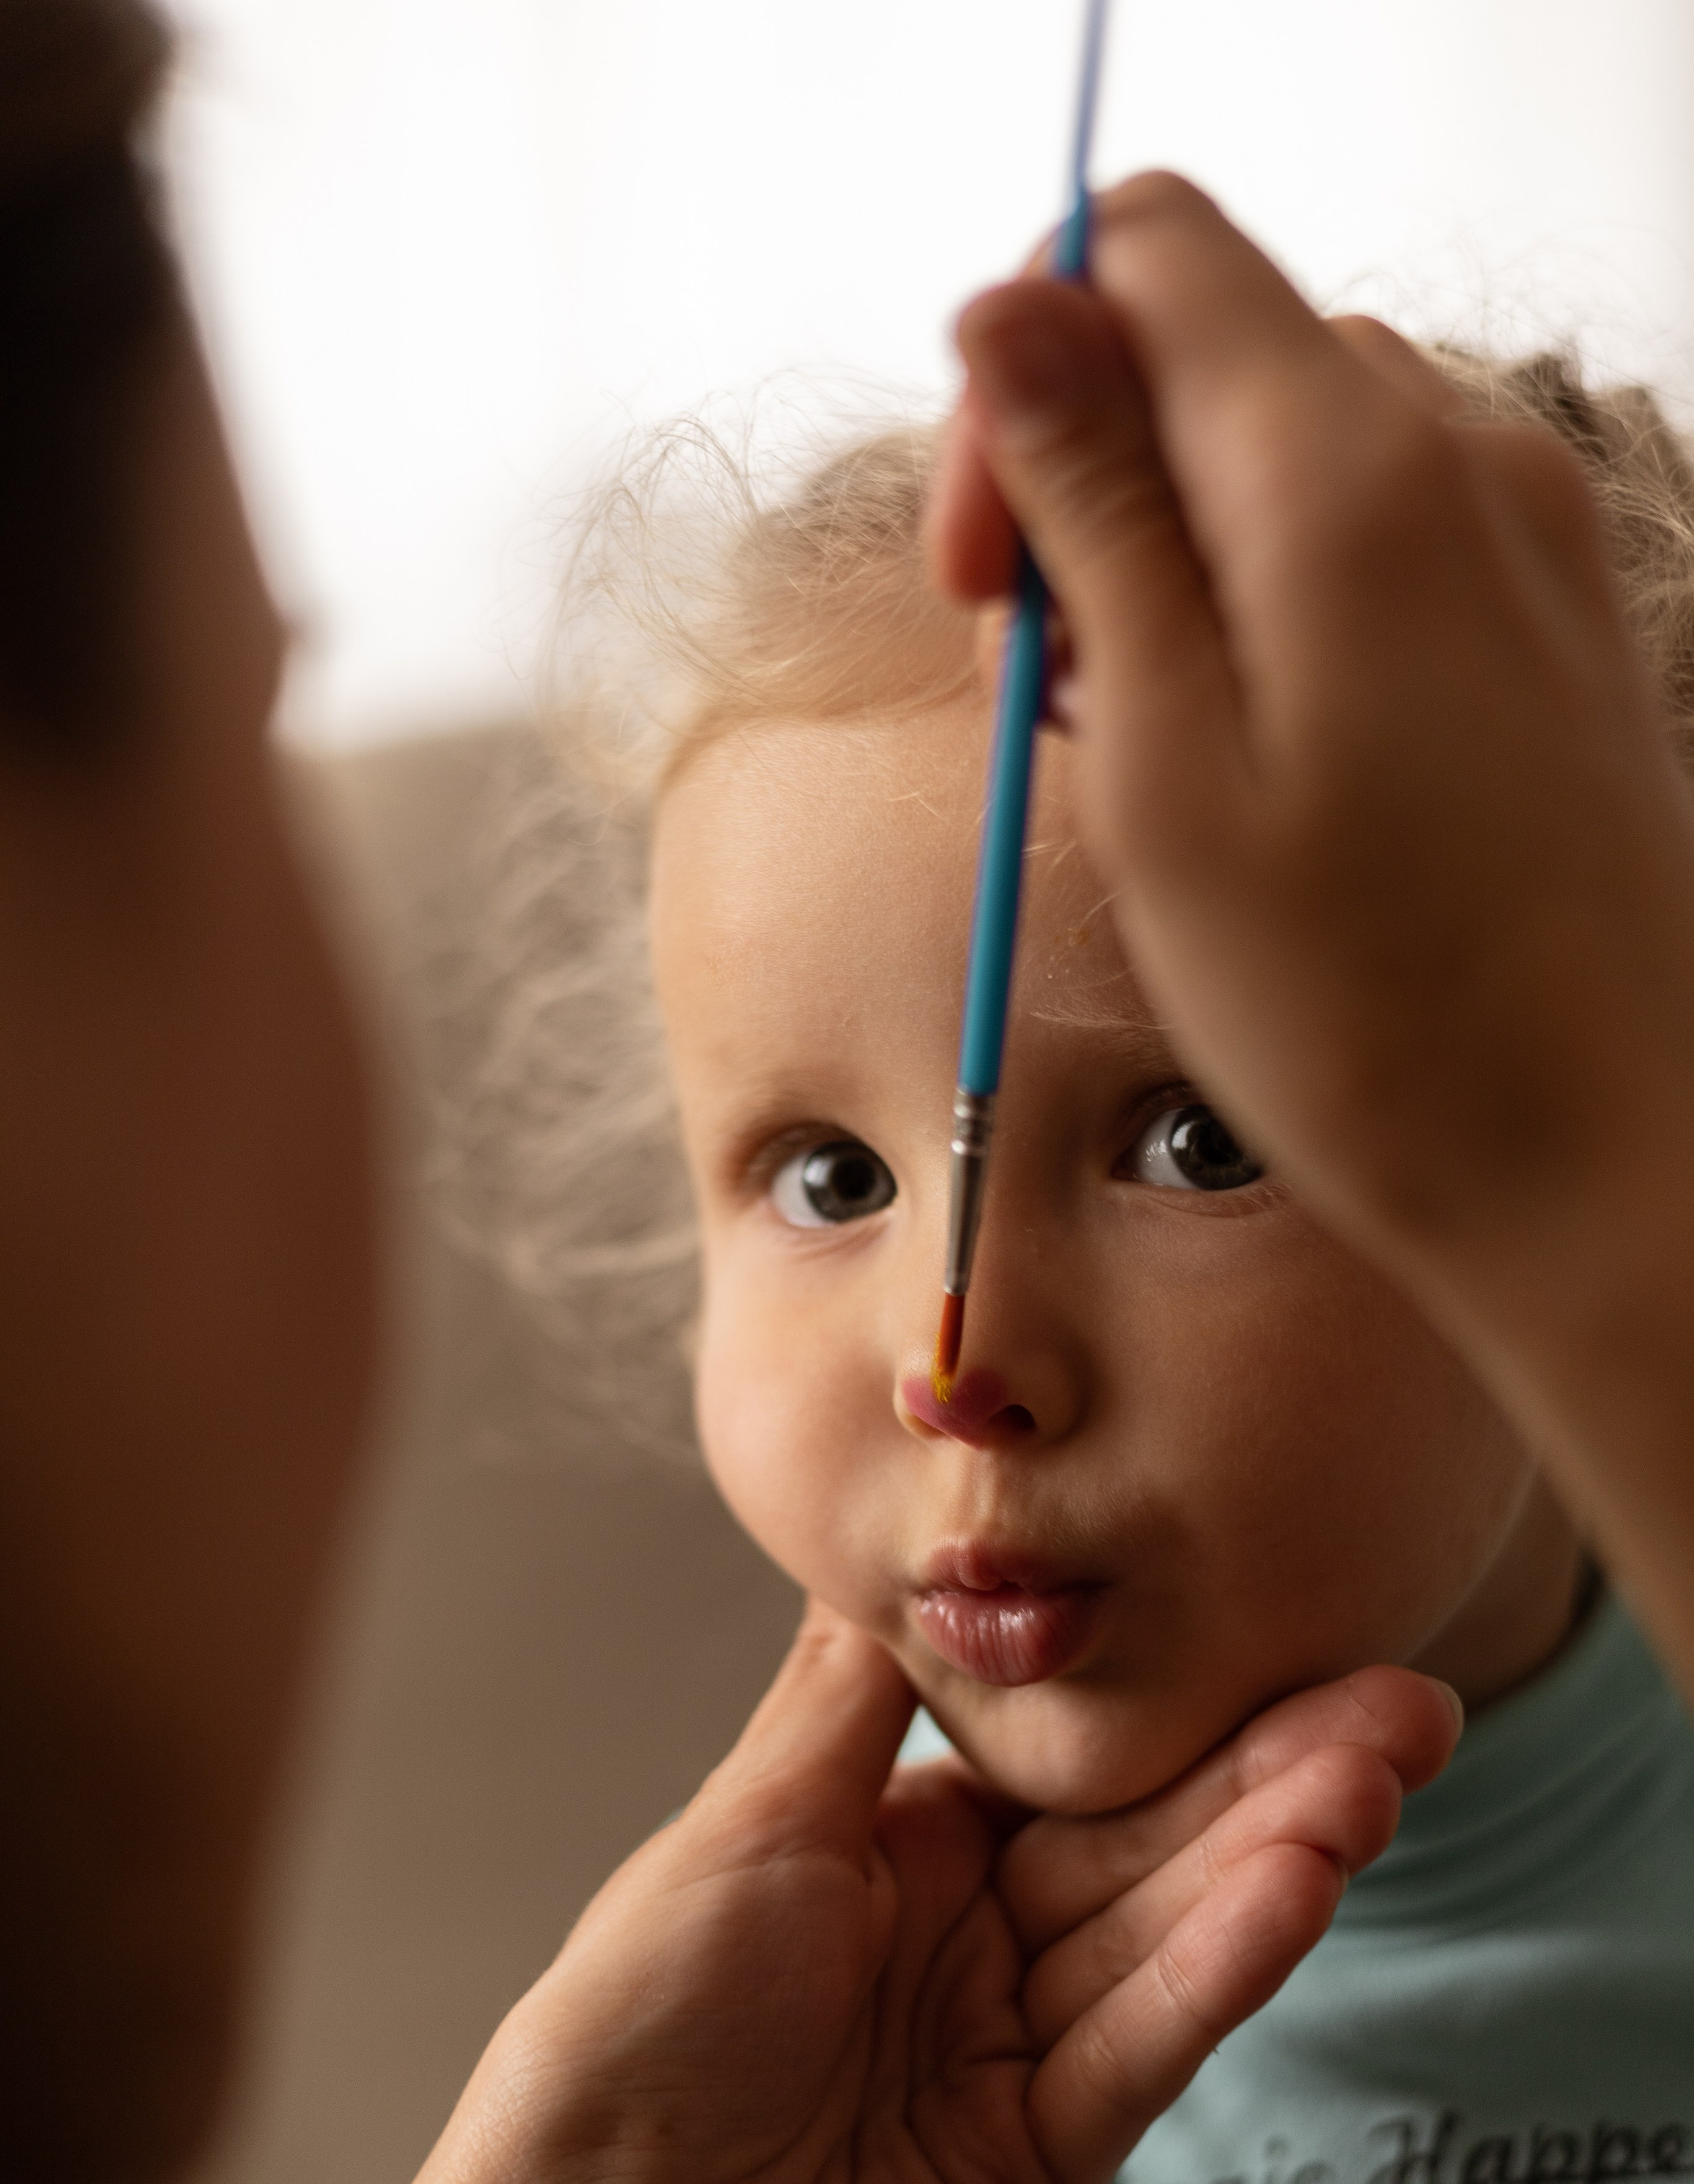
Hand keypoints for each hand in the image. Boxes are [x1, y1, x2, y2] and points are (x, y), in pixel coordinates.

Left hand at [287, 1606, 1456, 2183]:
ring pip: (1162, 1932)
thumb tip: (890, 1546)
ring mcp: (1011, 2057)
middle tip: (1401, 1700)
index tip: (1276, 1622)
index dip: (1171, 1700)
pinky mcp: (1041, 2167)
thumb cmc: (627, 2034)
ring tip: (1382, 1767)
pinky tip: (1300, 1885)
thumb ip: (851, 1700)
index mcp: (894, 1852)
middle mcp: (967, 1944)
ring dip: (1276, 1851)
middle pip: (1142, 1843)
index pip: (1066, 1762)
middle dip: (1272, 1770)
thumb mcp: (743, 1827)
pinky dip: (1219, 1966)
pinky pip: (1139, 2044)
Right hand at [927, 174, 1693, 1682]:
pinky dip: (1272, 603)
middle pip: (1211, 346)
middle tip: (1045, 694)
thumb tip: (1001, 311)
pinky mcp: (1548, 620)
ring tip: (1142, 751)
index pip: (1143, 246)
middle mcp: (1460, 459)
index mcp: (1345, 471)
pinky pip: (1376, 534)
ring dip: (1170, 555)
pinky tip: (1249, 759)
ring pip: (1286, 446)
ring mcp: (1523, 537)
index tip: (983, 568)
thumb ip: (1087, 511)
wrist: (1603, 1163)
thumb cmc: (1369, 1012)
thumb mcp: (1158, 759)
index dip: (1021, 372)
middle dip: (1085, 481)